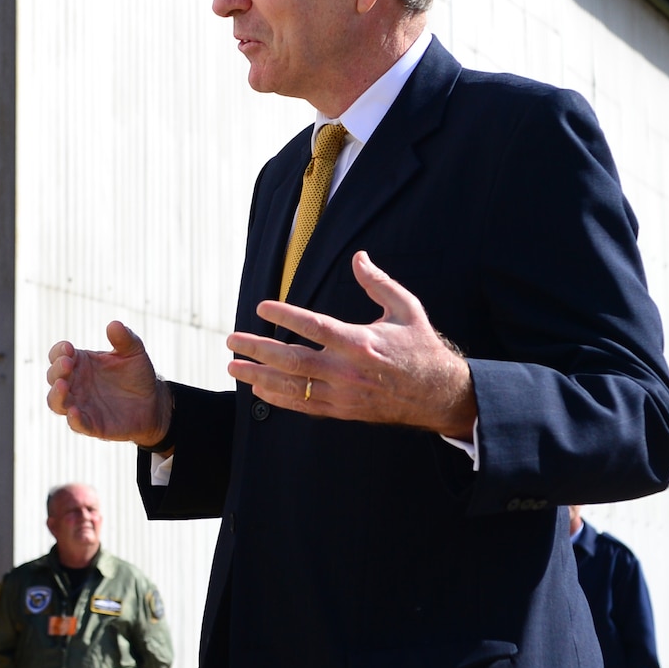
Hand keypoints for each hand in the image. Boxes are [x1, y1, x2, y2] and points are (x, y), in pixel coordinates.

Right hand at [46, 321, 173, 446]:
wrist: (153, 403)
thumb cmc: (137, 375)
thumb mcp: (134, 352)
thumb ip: (124, 339)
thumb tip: (114, 324)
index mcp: (80, 363)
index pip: (58, 355)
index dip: (59, 351)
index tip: (69, 349)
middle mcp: (74, 384)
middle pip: (53, 377)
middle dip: (56, 370)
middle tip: (67, 363)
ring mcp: (80, 404)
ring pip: (55, 402)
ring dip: (56, 394)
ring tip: (63, 386)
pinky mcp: (90, 425)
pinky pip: (76, 424)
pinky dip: (73, 420)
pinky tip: (74, 412)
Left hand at [225, 252, 476, 437]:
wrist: (438, 395)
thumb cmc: (420, 347)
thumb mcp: (406, 309)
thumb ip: (378, 283)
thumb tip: (359, 257)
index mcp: (360, 342)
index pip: (315, 327)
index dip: (286, 316)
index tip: (262, 305)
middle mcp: (347, 370)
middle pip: (292, 360)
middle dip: (257, 349)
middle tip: (230, 340)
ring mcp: (343, 394)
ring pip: (292, 387)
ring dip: (258, 376)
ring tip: (232, 366)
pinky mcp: (343, 410)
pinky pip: (304, 406)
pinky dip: (279, 399)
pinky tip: (259, 390)